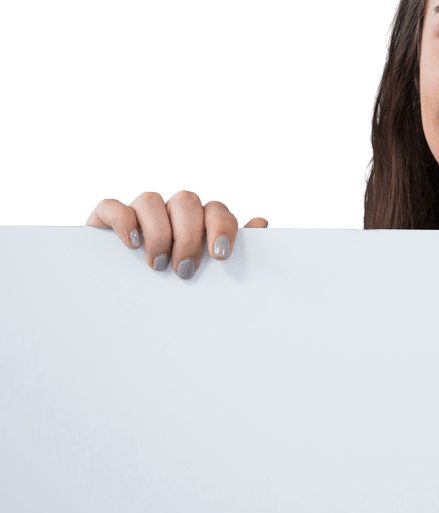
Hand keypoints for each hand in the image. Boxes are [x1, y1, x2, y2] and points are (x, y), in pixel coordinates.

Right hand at [86, 190, 267, 278]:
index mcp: (199, 223)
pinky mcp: (106, 222)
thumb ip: (235, 253)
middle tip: (185, 271)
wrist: (128, 313)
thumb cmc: (181, 292)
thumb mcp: (211, 278)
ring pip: (150, 199)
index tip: (220, 256)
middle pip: (185, 201)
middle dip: (189, 236)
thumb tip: (260, 223)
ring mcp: (139, 215)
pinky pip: (112, 206)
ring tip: (159, 266)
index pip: (216, 211)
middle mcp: (170, 214)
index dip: (221, 227)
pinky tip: (132, 246)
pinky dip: (123, 222)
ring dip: (158, 232)